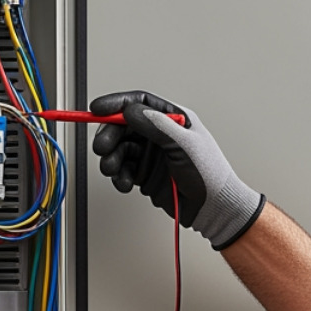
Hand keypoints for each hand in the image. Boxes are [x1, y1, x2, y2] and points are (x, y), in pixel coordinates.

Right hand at [89, 90, 265, 249]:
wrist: (214, 208)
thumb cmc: (209, 174)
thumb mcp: (184, 144)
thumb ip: (157, 125)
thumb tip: (131, 111)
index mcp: (173, 118)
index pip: (139, 103)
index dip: (116, 104)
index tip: (97, 109)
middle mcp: (160, 134)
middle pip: (123, 126)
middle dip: (109, 136)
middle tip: (102, 148)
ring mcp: (152, 154)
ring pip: (120, 149)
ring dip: (111, 159)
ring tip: (112, 170)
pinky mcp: (145, 174)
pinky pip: (123, 170)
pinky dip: (119, 176)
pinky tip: (125, 183)